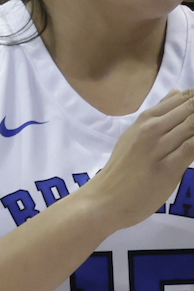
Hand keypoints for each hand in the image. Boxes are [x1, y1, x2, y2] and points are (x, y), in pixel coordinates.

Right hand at [83, 87, 193, 231]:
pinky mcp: (167, 168)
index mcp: (145, 119)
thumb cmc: (122, 168)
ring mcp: (159, 148)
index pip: (182, 99)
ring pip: (192, 125)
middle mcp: (152, 129)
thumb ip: (159, 114)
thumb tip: (177, 92)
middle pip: (191, 109)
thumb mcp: (135, 135)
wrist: (106, 199)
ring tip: (193, 132)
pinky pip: (191, 148)